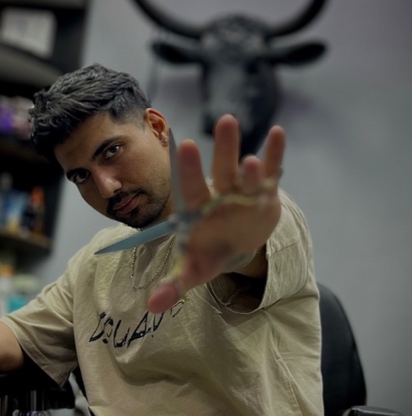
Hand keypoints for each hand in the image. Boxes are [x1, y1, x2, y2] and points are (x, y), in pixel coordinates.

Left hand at [147, 114, 284, 312]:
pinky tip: (278, 133)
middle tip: (226, 122)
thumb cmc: (210, 251)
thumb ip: (175, 284)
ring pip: (247, 172)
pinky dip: (275, 155)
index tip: (186, 145)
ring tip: (254, 157)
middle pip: (222, 170)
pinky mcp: (265, 193)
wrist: (234, 244)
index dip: (189, 169)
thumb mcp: (196, 269)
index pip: (192, 187)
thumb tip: (151, 307)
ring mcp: (244, 192)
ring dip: (252, 162)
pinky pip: (271, 172)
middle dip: (224, 149)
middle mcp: (221, 194)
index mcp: (200, 209)